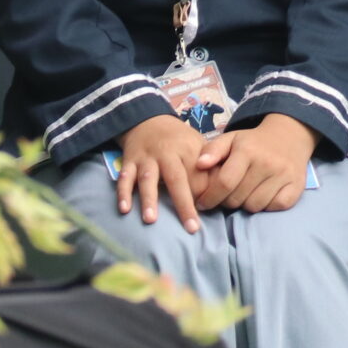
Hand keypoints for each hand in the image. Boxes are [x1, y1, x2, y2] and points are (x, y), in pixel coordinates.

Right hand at [112, 114, 206, 231]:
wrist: (148, 119)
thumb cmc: (179, 139)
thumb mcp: (198, 143)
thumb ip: (210, 164)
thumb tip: (225, 190)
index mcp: (188, 149)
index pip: (199, 175)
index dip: (204, 194)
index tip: (209, 212)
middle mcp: (166, 152)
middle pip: (176, 178)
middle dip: (184, 204)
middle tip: (192, 228)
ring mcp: (146, 157)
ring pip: (147, 178)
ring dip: (149, 199)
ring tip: (151, 220)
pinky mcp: (129, 161)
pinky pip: (124, 177)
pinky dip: (123, 193)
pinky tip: (124, 209)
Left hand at [195, 113, 314, 213]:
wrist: (289, 136)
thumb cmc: (253, 142)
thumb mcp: (231, 139)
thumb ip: (212, 150)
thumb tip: (199, 164)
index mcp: (247, 150)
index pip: (225, 183)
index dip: (210, 197)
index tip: (202, 203)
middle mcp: (267, 163)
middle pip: (237, 198)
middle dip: (226, 201)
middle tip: (225, 196)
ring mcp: (283, 176)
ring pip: (254, 206)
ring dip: (245, 204)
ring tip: (244, 193)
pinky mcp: (296, 187)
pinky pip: (273, 207)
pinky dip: (265, 206)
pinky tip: (261, 195)